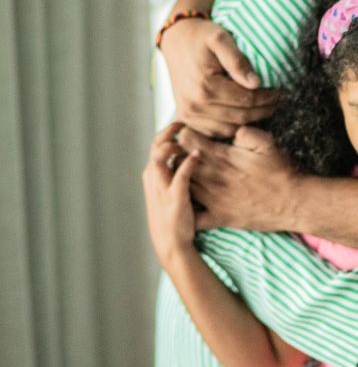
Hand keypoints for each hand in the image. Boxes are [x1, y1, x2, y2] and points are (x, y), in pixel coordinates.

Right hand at [142, 121, 201, 266]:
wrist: (172, 244)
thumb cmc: (175, 215)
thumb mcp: (170, 190)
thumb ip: (174, 171)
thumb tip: (187, 150)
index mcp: (152, 175)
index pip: (155, 144)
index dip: (167, 130)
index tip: (183, 121)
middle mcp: (153, 178)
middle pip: (155, 145)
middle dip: (168, 131)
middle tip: (184, 121)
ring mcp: (161, 188)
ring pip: (159, 157)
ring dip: (172, 144)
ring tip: (186, 136)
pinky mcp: (174, 198)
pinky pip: (180, 175)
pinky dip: (188, 163)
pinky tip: (197, 154)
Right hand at [159, 17, 278, 136]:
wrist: (177, 40)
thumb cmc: (201, 37)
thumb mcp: (221, 39)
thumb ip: (238, 61)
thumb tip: (256, 83)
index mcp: (205, 86)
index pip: (246, 100)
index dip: (267, 98)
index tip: (280, 93)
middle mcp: (194, 105)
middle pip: (240, 117)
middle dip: (263, 111)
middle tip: (278, 103)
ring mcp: (188, 114)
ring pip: (228, 130)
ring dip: (249, 122)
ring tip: (264, 109)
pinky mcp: (185, 118)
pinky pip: (214, 132)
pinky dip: (231, 127)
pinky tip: (244, 115)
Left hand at [185, 126, 299, 230]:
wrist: (293, 202)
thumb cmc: (281, 172)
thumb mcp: (267, 143)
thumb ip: (246, 133)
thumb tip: (230, 130)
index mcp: (225, 158)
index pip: (190, 142)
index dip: (184, 135)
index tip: (185, 134)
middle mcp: (215, 178)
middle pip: (180, 164)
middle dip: (176, 156)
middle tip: (178, 153)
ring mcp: (215, 199)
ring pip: (183, 187)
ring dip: (178, 181)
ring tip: (181, 175)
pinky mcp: (219, 217)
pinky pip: (193, 216)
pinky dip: (186, 210)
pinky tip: (188, 203)